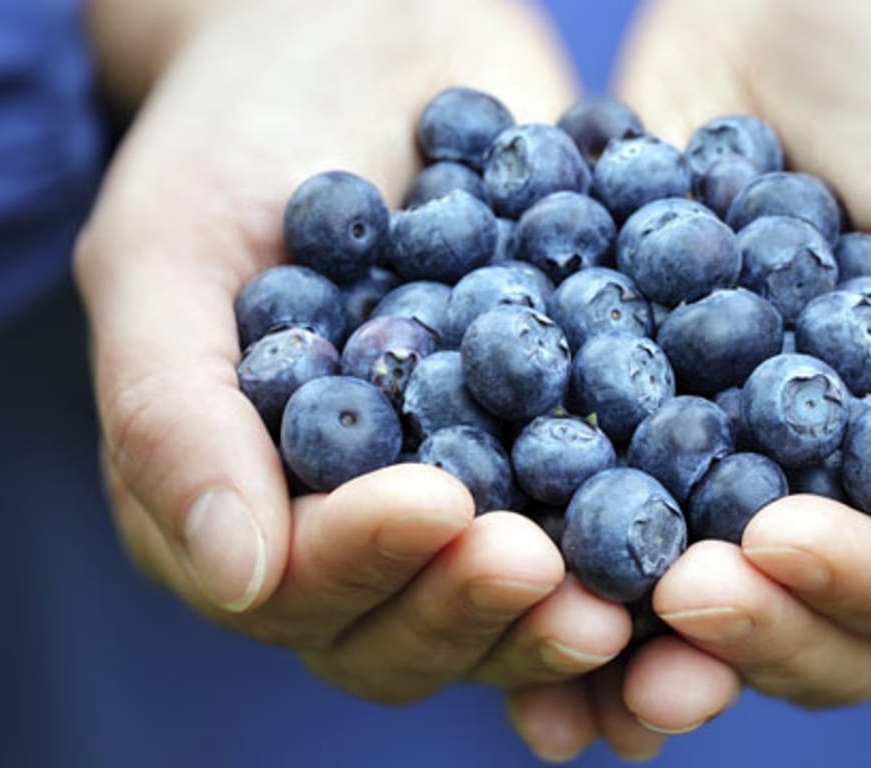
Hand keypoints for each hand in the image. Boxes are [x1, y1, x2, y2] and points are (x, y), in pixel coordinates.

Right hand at [76, 0, 629, 709]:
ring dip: (568, 610)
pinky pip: (610, 510)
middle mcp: (364, 526)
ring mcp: (473, 489)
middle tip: (540, 564)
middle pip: (413, 626)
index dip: (364, 563)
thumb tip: (240, 582)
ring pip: (516, 598)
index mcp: (252, 508)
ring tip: (625, 584)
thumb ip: (172, 416)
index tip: (434, 505)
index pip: (301, 587)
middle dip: (474, 605)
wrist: (363, 38)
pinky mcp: (568, 438)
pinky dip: (653, 534)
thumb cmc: (235, 137)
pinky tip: (704, 535)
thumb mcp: (166, 255)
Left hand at [507, 0, 870, 748]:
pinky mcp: (641, 412)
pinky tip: (500, 555)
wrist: (818, 1)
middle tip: (670, 601)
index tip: (770, 542)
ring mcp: (740, 462)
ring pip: (697, 592)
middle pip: (811, 626)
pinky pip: (597, 497)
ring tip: (566, 641)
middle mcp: (852, 495)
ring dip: (635, 636)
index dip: (854, 592)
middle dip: (746, 632)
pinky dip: (553, 540)